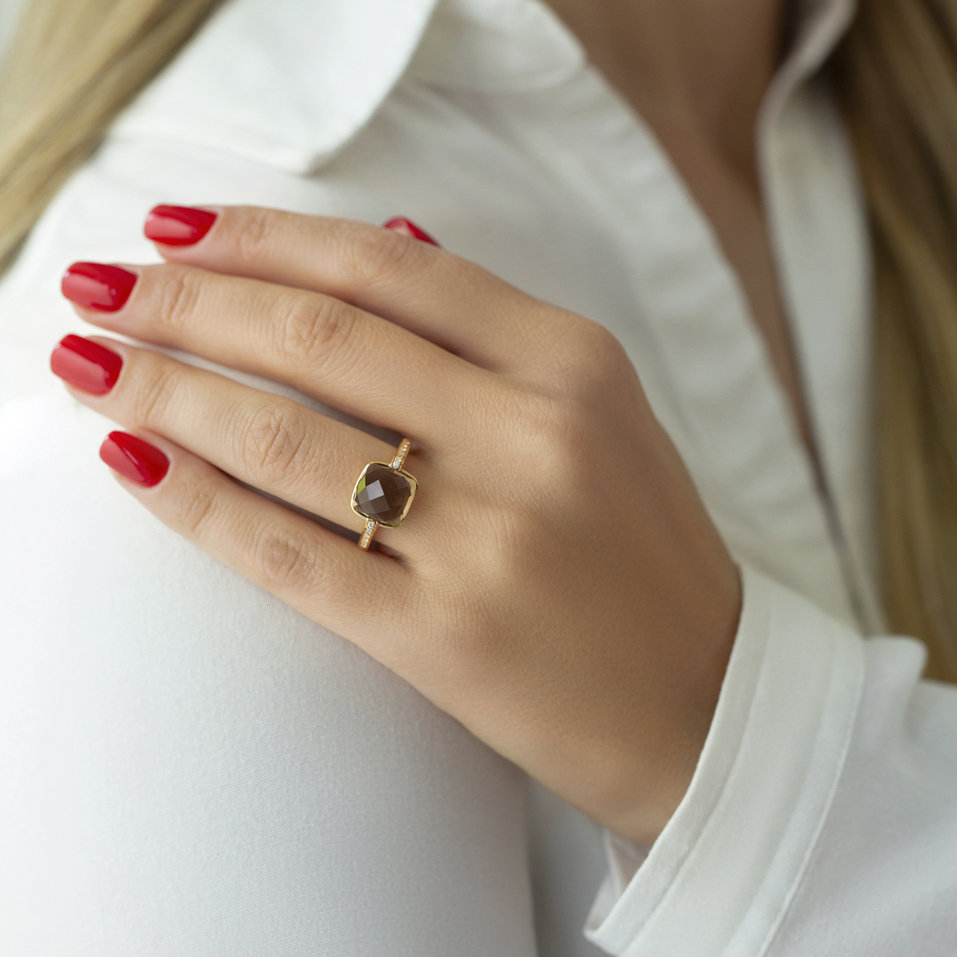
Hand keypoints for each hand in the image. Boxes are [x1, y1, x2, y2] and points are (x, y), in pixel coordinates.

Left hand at [51, 204, 741, 846]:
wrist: (703, 701)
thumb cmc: (643, 552)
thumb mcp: (599, 411)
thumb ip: (494, 328)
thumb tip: (387, 234)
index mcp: (574, 364)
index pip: (387, 266)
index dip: (263, 238)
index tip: (178, 229)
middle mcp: (532, 435)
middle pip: (319, 335)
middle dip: (187, 301)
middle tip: (104, 287)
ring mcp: (486, 539)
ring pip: (284, 435)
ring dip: (166, 391)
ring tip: (92, 365)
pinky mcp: (442, 637)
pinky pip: (287, 554)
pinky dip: (195, 504)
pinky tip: (132, 465)